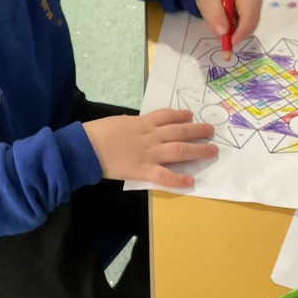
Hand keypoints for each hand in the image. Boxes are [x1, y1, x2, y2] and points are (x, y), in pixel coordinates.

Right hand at [82, 108, 217, 189]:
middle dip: (197, 131)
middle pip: (179, 131)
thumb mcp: (118, 122)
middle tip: (210, 131)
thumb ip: (133, 125)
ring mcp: (149, 153)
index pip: (167, 116)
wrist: (86, 147)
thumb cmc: (97, 133)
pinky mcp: (143, 170)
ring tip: (212, 150)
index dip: (181, 115)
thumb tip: (142, 127)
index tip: (191, 116)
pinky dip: (179, 179)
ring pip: (179, 150)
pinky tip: (191, 181)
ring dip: (198, 150)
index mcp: (142, 123)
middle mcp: (150, 136)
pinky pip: (165, 176)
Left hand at [194, 0, 261, 48]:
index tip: (230, 42)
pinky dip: (236, 32)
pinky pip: (247, 28)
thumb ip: (214, 14)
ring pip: (250, 28)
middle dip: (238, 34)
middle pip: (252, 23)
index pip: (249, 14)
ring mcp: (256, 7)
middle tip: (221, 39)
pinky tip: (226, 28)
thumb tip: (223, 31)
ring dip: (236, 34)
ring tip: (220, 30)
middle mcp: (255, 0)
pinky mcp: (253, 14)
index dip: (241, 30)